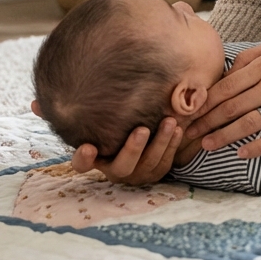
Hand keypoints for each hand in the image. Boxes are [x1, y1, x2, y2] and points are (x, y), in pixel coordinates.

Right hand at [69, 117, 183, 184]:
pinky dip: (172, 145)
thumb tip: (90, 85)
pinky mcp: (155, 173)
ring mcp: (136, 174)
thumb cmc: (117, 125)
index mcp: (96, 159)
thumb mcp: (105, 123)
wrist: (142, 139)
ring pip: (149, 163)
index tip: (88, 148)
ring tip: (169, 122)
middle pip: (122, 166)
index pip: (82, 164)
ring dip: (160, 142)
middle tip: (142, 130)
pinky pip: (165, 162)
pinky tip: (178, 129)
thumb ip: (99, 114)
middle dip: (133, 148)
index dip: (84, 159)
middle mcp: (114, 170)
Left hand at [187, 40, 260, 159]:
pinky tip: (241, 153)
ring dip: (224, 136)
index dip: (205, 101)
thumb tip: (222, 76)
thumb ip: (247, 59)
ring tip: (206, 145)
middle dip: (207, 121)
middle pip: (232, 107)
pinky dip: (256, 148)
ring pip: (248, 124)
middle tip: (188, 133)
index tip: (189, 112)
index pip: (227, 87)